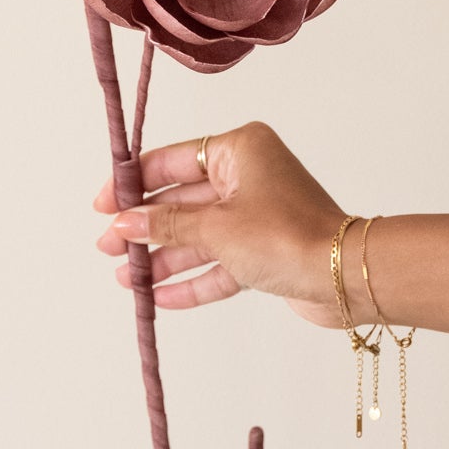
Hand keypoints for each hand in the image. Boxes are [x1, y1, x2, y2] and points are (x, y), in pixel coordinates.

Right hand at [93, 121, 349, 327]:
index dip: (134, 183)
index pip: (172, 160)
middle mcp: (248, 176)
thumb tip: (123, 224)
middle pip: (182, 200)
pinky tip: (160, 298)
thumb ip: (166, 225)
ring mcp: (257, 214)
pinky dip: (192, 278)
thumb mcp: (215, 227)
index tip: (104, 205)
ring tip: (127, 279)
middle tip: (108, 248)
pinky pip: (219, 262)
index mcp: (239, 150)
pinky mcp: (265, 251)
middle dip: (145, 227)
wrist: (344, 277)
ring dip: (164, 257)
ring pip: (199, 234)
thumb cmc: (285, 236)